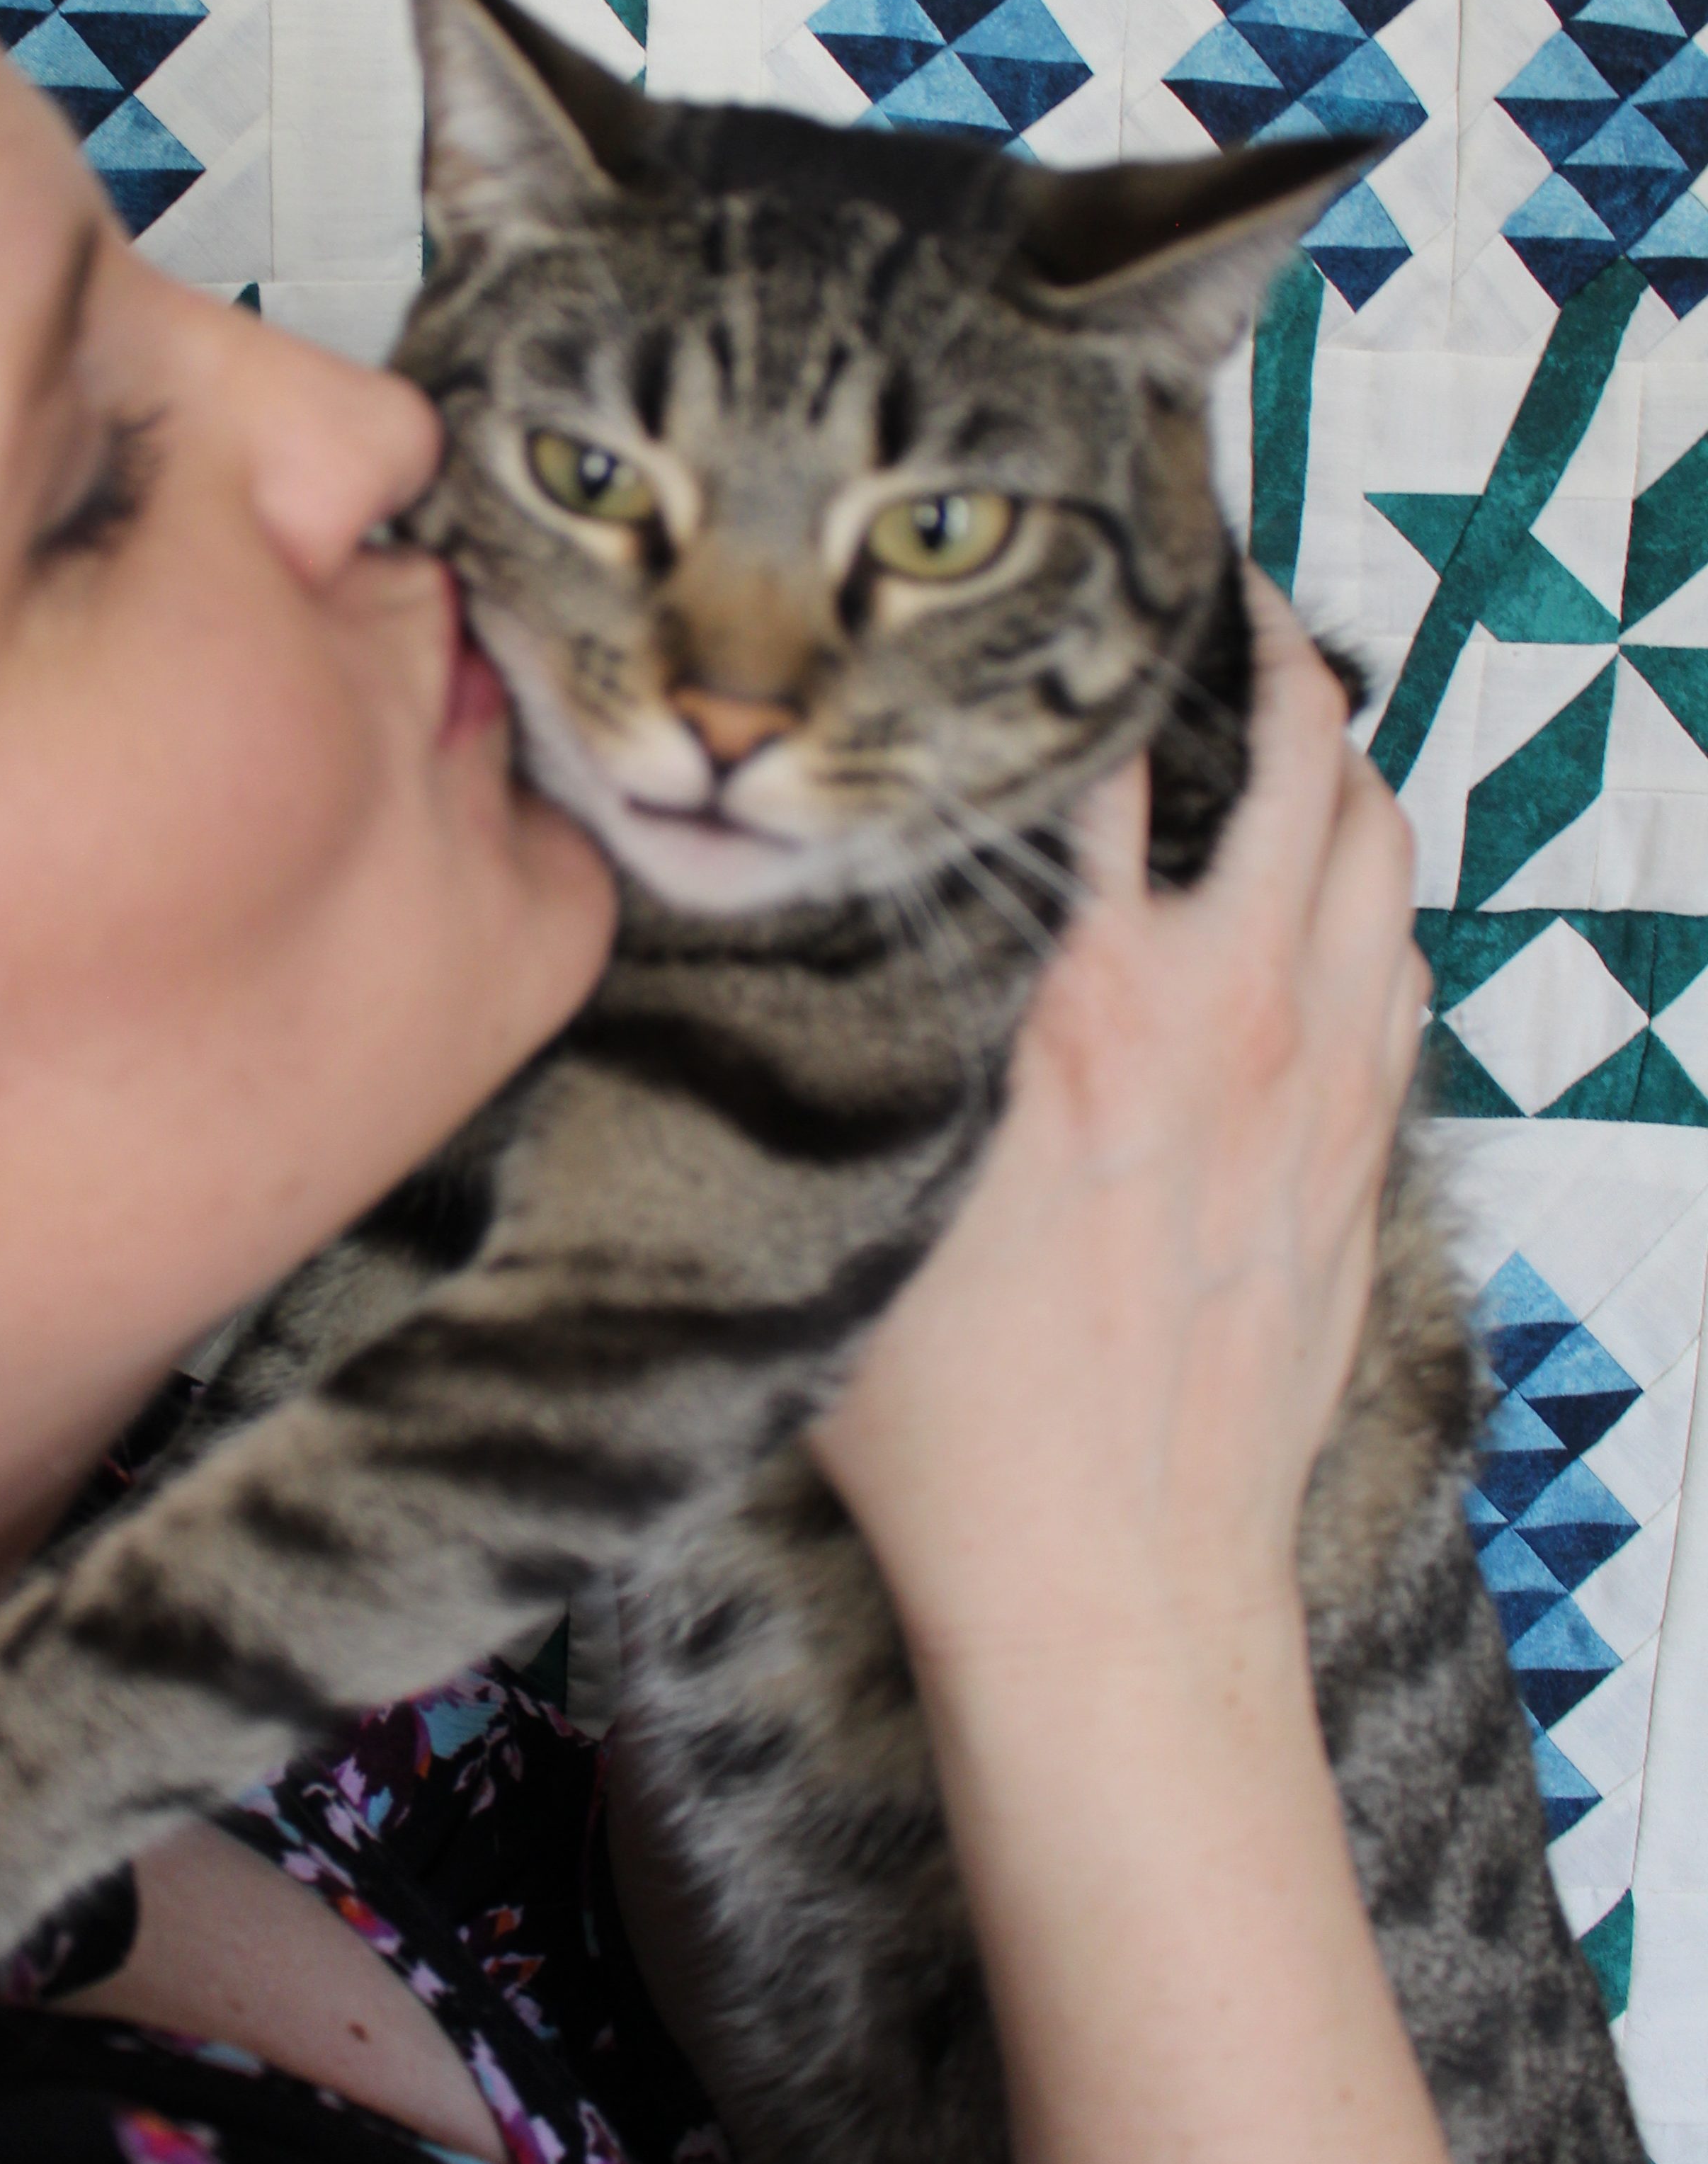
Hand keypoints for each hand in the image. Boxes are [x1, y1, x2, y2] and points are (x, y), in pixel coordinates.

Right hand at [814, 567, 1426, 1677]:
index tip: (1065, 579)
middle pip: (1292, 755)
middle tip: (1212, 596)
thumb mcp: (837, 1211)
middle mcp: (1223, 1012)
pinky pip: (1403, 962)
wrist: (1112, 1585)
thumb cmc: (950, 1424)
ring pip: (1378, 847)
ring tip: (1283, 713)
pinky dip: (1371, 890)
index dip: (1089, 642)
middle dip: (1260, 649)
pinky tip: (1322, 888)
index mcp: (1077, 1008)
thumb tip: (760, 940)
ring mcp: (1317, 1081)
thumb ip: (824, 1053)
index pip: (1103, 753)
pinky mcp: (1361, 1153)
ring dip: (1338, 760)